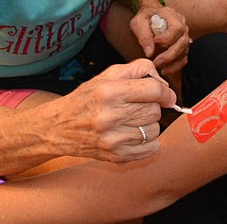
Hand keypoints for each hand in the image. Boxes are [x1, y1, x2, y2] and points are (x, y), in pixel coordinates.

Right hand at [46, 59, 176, 161]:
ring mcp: (113, 139)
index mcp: (109, 91)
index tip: (167, 96)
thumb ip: (139, 69)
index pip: (153, 90)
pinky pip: (151, 148)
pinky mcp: (117, 156)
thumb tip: (164, 84)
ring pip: (155, 129)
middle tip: (137, 107)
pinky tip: (132, 134)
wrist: (59, 128)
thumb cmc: (87, 98)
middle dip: (152, 106)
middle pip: (155, 110)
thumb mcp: (108, 75)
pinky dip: (148, 142)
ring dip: (149, 124)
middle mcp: (110, 116)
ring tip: (131, 121)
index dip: (166, 92)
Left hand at [130, 5, 189, 74]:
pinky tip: (166, 69)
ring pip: (184, 51)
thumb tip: (149, 52)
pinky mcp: (182, 44)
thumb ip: (144, 35)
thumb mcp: (139, 22)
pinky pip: (183, 57)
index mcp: (171, 15)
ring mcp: (184, 34)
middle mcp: (181, 24)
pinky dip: (176, 65)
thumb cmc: (145, 17)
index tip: (155, 42)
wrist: (150, 15)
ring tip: (160, 68)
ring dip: (173, 62)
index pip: (176, 28)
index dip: (167, 38)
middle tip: (156, 62)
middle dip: (170, 55)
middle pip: (182, 42)